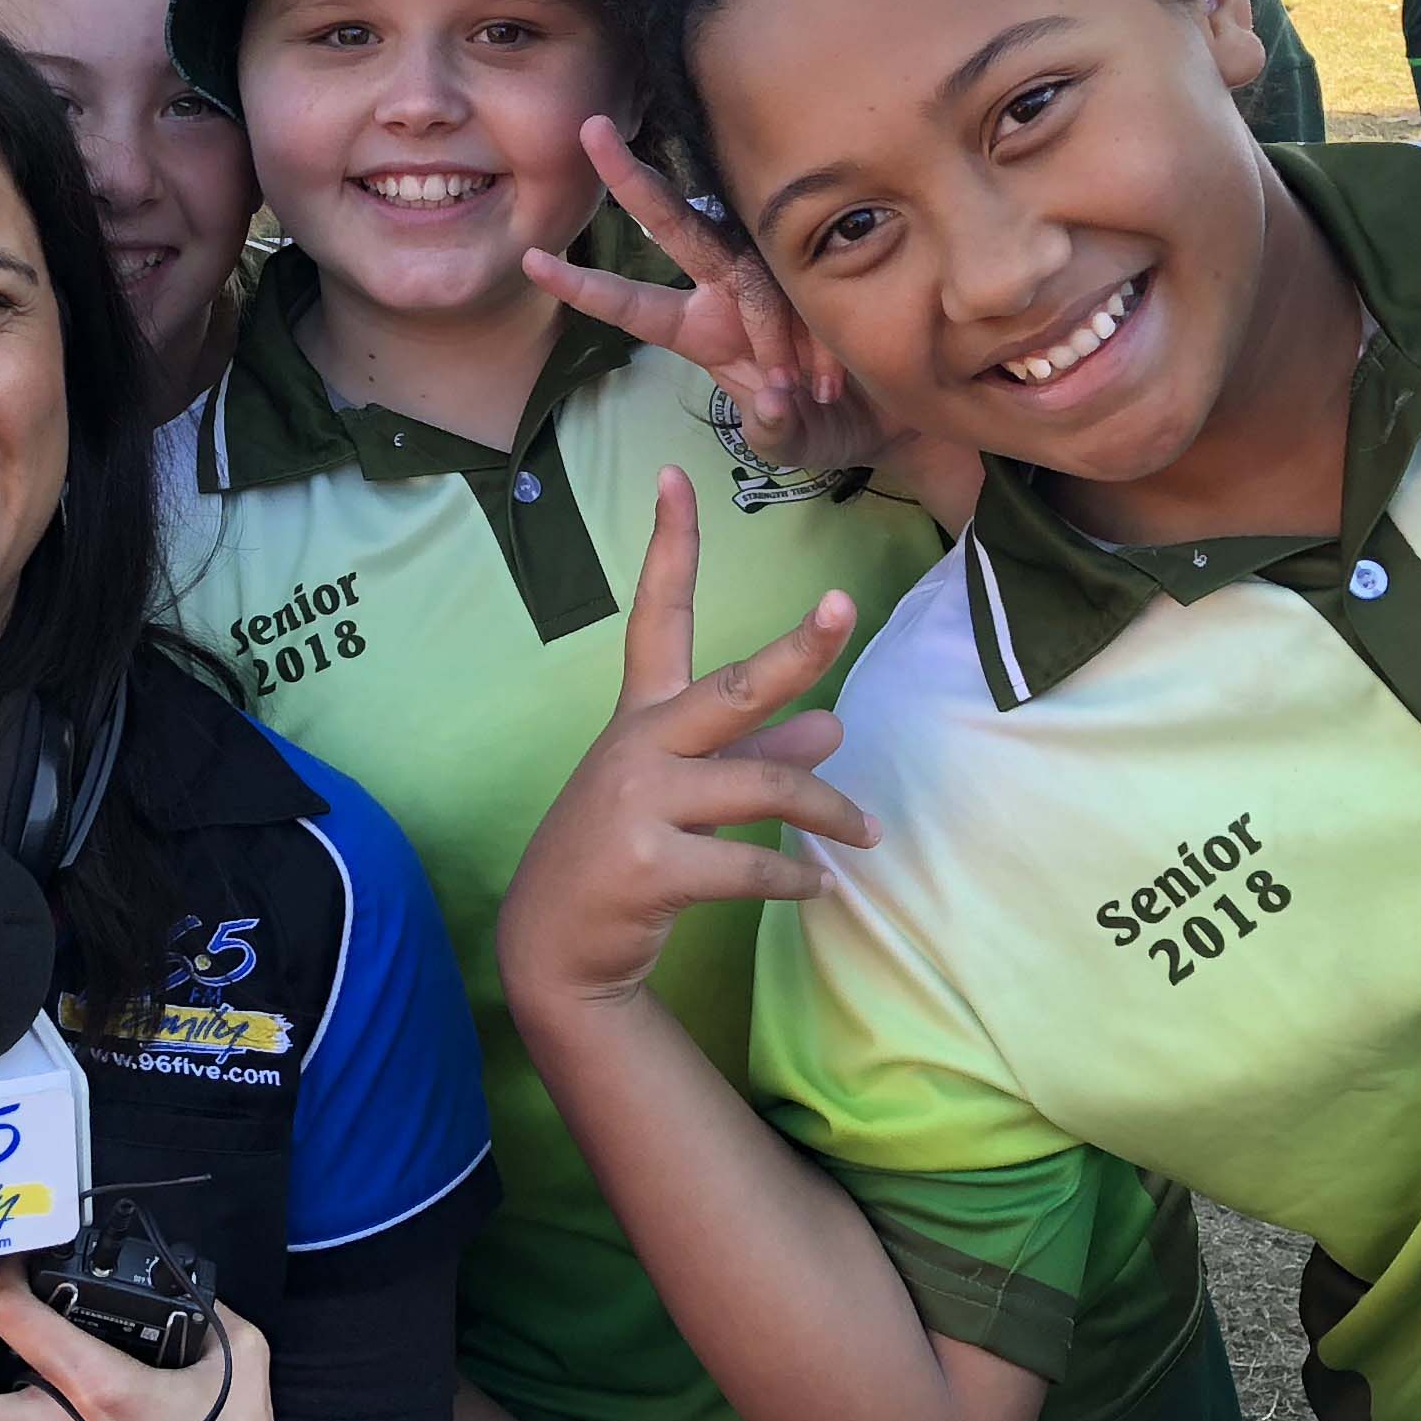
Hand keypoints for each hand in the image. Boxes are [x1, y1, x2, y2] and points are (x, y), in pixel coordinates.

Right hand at [499, 467, 873, 1013]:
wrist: (556, 945)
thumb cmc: (626, 852)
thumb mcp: (683, 792)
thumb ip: (756, 753)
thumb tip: (835, 726)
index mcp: (643, 715)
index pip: (656, 614)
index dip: (669, 545)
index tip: (676, 476)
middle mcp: (639, 744)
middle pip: (731, 685)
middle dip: (795, 648)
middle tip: (843, 606)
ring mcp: (640, 802)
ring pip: (763, 785)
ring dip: (828, 810)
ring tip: (864, 834)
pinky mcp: (650, 865)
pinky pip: (750, 863)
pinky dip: (793, 877)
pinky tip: (815, 887)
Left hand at [525, 118, 895, 482]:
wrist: (893, 414)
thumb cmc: (821, 425)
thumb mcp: (788, 444)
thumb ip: (772, 430)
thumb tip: (770, 401)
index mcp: (698, 328)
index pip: (631, 304)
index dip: (584, 286)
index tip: (531, 260)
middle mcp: (726, 288)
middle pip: (676, 226)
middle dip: (633, 182)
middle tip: (593, 130)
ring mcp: (775, 271)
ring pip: (755, 268)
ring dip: (775, 333)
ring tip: (802, 390)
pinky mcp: (822, 269)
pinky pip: (810, 286)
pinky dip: (817, 343)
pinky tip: (829, 382)